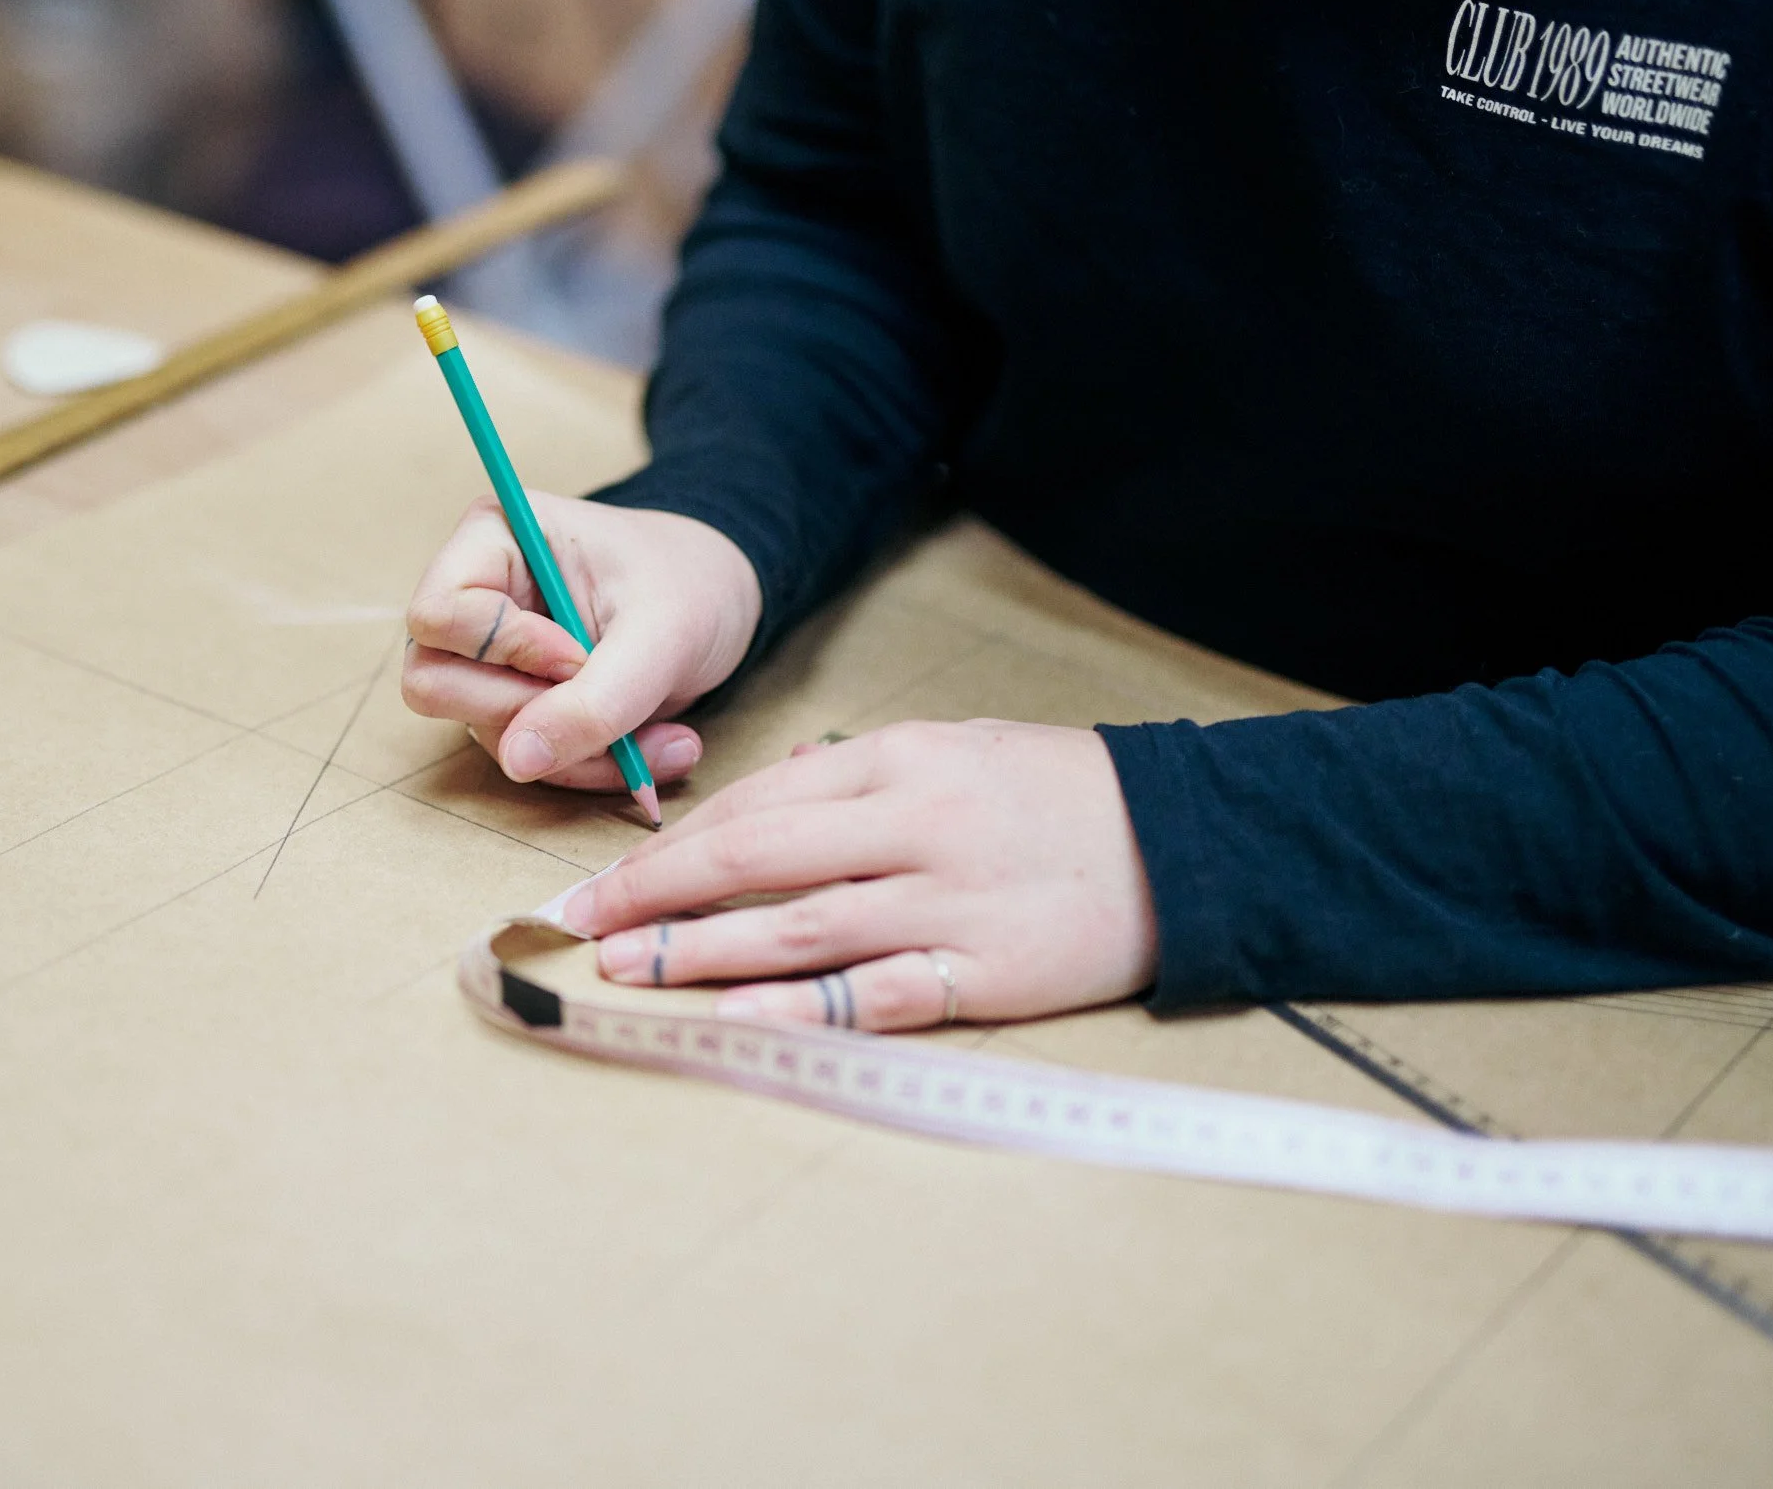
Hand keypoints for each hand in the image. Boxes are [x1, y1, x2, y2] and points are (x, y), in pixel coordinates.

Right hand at [402, 494, 762, 790]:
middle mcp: (475, 598)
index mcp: (493, 540)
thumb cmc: (691, 584)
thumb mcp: (660, 636)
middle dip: (529, 712)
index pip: (437, 615)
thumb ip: (594, 701)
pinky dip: (592, 765)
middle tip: (611, 700)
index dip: (502, 650)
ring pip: (486, 733)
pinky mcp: (519, 704)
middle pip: (434, 682)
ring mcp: (491, 658)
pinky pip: (528, 760)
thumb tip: (517, 761)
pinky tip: (654, 746)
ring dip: (577, 753)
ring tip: (659, 737)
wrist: (727, 600)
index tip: (578, 656)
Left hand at [559, 721, 1159, 1027]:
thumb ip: (861, 772)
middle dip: (656, 893)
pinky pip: (874, 996)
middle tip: (581, 926)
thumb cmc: (1062, 796)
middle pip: (756, 859)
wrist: (1191, 844)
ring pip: (797, 929)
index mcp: (902, 761)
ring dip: (701, 953)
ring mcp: (947, 903)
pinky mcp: (985, 974)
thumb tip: (774, 788)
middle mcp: (914, 825)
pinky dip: (800, 1011)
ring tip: (629, 972)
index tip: (607, 879)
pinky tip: (735, 1023)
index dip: (670, 844)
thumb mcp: (960, 748)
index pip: (758, 802)